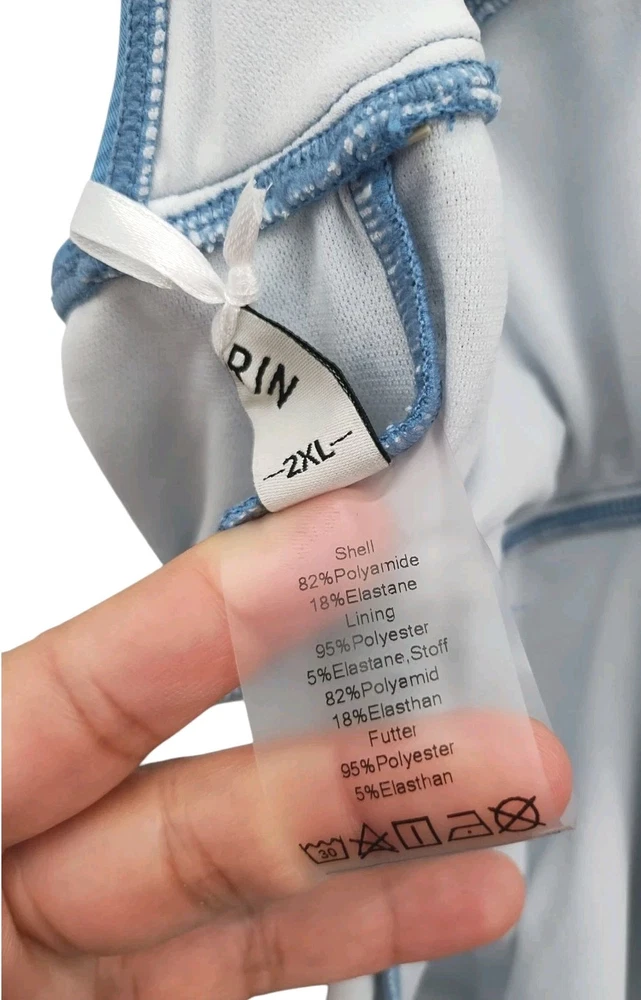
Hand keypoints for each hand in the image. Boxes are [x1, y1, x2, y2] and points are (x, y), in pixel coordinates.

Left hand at [3, 495, 569, 999]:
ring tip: (502, 836)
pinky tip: (425, 917)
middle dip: (362, 772)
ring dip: (380, 874)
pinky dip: (337, 949)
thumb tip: (138, 685)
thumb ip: (19, 768)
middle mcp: (11, 875)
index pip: (97, 686)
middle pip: (202, 809)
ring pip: (241, 907)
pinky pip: (232, 979)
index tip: (344, 540)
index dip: (226, 613)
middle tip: (502, 741)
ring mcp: (63, 965)